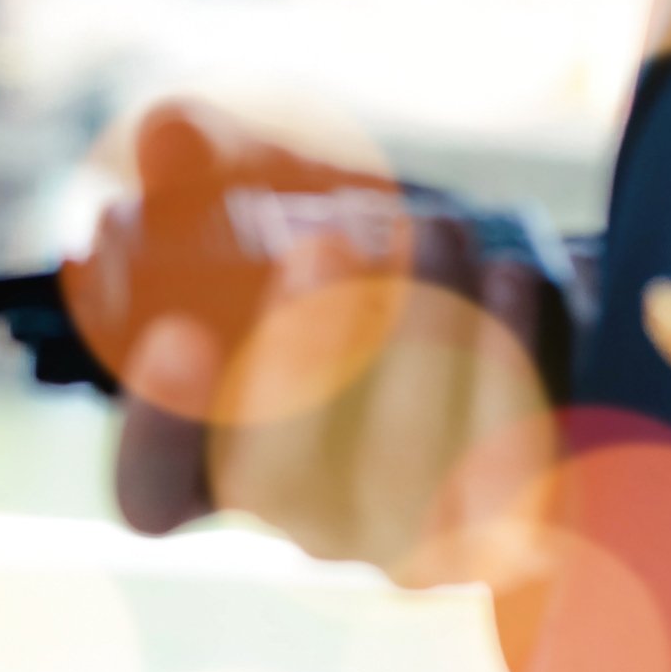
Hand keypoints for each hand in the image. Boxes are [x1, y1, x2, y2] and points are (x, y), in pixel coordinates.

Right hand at [101, 101, 558, 583]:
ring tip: (434, 227)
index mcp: (212, 473)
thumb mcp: (260, 208)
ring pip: (405, 467)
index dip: (158, 431)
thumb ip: (198, 166)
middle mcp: (304, 522)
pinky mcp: (518, 512)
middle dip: (300, 361)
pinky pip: (514, 457)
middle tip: (319, 245)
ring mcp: (409, 535)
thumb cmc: (347, 259)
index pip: (152, 493)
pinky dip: (513, 360)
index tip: (175, 337)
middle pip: (281, 482)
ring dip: (422, 336)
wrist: (490, 310)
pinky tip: (510, 277)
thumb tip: (168, 136)